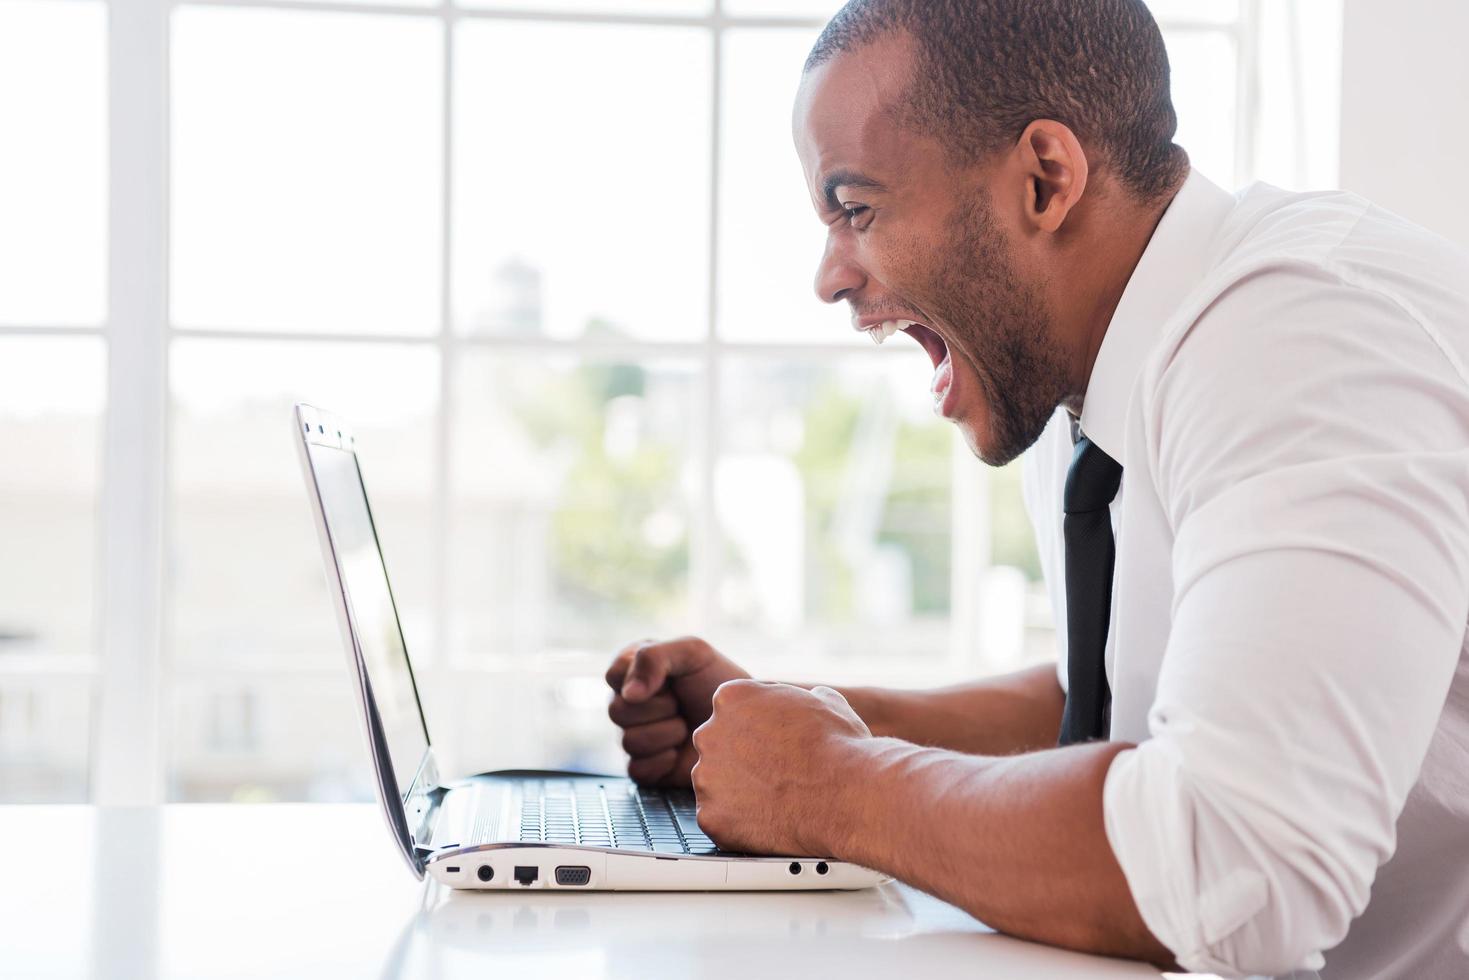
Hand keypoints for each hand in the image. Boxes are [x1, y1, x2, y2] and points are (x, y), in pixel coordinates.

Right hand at [605, 636, 750, 786]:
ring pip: (629, 741)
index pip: (613, 675)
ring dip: (667, 733)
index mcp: (634, 671)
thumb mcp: (692, 652)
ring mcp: (635, 737)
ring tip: (688, 727)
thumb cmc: (719, 682)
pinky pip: (637, 769)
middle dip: (661, 708)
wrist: (747, 721)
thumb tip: (628, 694)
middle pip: (618, 711)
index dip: (642, 679)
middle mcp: (629, 705)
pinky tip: (681, 752)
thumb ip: (654, 658)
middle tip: (683, 704)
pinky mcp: (646, 768)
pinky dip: (664, 761)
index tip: (671, 680)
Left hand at [691, 680, 871, 856]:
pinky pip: (718, 820)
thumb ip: (801, 698)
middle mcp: (709, 734)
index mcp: (731, 698)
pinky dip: (736, 825)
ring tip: (774, 801)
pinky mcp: (711, 818)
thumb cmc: (840, 747)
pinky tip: (766, 823)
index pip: (729, 710)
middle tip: (771, 774)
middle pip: (715, 746)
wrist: (847, 796)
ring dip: (735, 793)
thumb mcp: (826, 701)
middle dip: (738, 759)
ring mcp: (705, 778)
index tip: (773, 743)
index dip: (753, 728)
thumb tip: (812, 698)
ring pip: (714, 785)